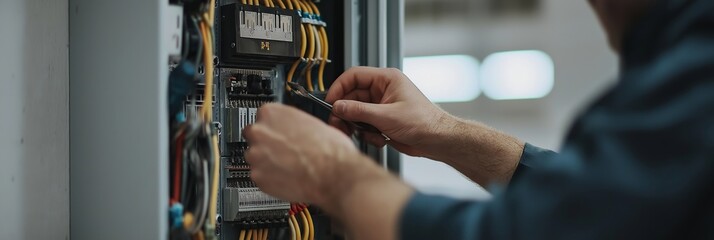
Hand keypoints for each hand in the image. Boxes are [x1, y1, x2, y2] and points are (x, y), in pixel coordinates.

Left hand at [243, 103, 375, 210]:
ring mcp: (255, 155)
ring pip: (255, 157)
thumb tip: (288, 127)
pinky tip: (287, 176)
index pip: (262, 116)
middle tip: (283, 151)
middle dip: (266, 143)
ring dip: (267, 161)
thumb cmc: (329, 150)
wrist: (335, 175)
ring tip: (288, 166)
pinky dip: (270, 177)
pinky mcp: (257, 177)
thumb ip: (291, 123)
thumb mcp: (311, 122)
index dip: (272, 127)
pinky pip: (259, 176)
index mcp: (271, 113)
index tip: (277, 133)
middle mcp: (259, 132)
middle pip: (253, 136)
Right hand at [325, 67, 449, 156]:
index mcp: (386, 79)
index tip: (330, 102)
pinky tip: (380, 139)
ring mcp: (382, 105)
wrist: (438, 141)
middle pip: (352, 96)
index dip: (339, 88)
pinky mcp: (383, 120)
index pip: (354, 76)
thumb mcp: (386, 116)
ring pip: (357, 112)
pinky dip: (368, 134)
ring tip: (368, 135)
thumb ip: (359, 111)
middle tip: (340, 124)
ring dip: (359, 126)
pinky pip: (365, 124)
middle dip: (346, 112)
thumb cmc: (423, 122)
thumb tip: (338, 106)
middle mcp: (383, 90)